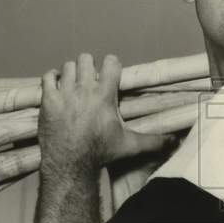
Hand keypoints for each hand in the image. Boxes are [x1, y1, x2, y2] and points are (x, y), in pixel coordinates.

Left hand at [38, 53, 173, 177]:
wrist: (71, 163)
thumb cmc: (100, 153)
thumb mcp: (130, 145)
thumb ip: (154, 141)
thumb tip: (176, 143)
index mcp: (105, 95)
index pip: (110, 62)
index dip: (111, 65)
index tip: (111, 74)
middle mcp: (84, 89)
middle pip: (85, 58)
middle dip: (89, 66)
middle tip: (90, 79)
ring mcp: (64, 93)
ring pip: (67, 66)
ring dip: (72, 73)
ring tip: (75, 84)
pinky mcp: (48, 101)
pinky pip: (48, 77)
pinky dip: (53, 78)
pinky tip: (58, 87)